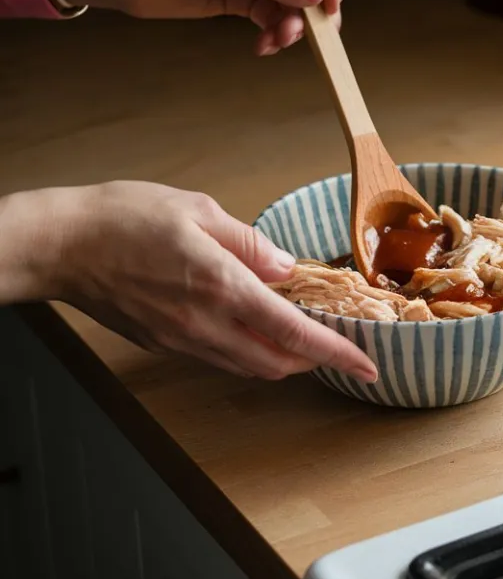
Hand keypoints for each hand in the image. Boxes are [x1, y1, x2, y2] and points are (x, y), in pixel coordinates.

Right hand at [33, 181, 377, 382]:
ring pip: (248, 367)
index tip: (367, 364)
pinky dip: (247, 352)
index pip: (295, 333)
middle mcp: (205, 324)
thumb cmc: (123, 218)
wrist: (59, 245)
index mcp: (222, 288)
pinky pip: (218, 359)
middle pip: (277, 363)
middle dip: (314, 359)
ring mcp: (182, 341)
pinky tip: (252, 328)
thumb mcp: (199, 211)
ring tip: (300, 336)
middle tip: (336, 342)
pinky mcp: (164, 345)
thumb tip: (286, 267)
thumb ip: (250, 243)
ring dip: (281, 359)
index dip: (337, 352)